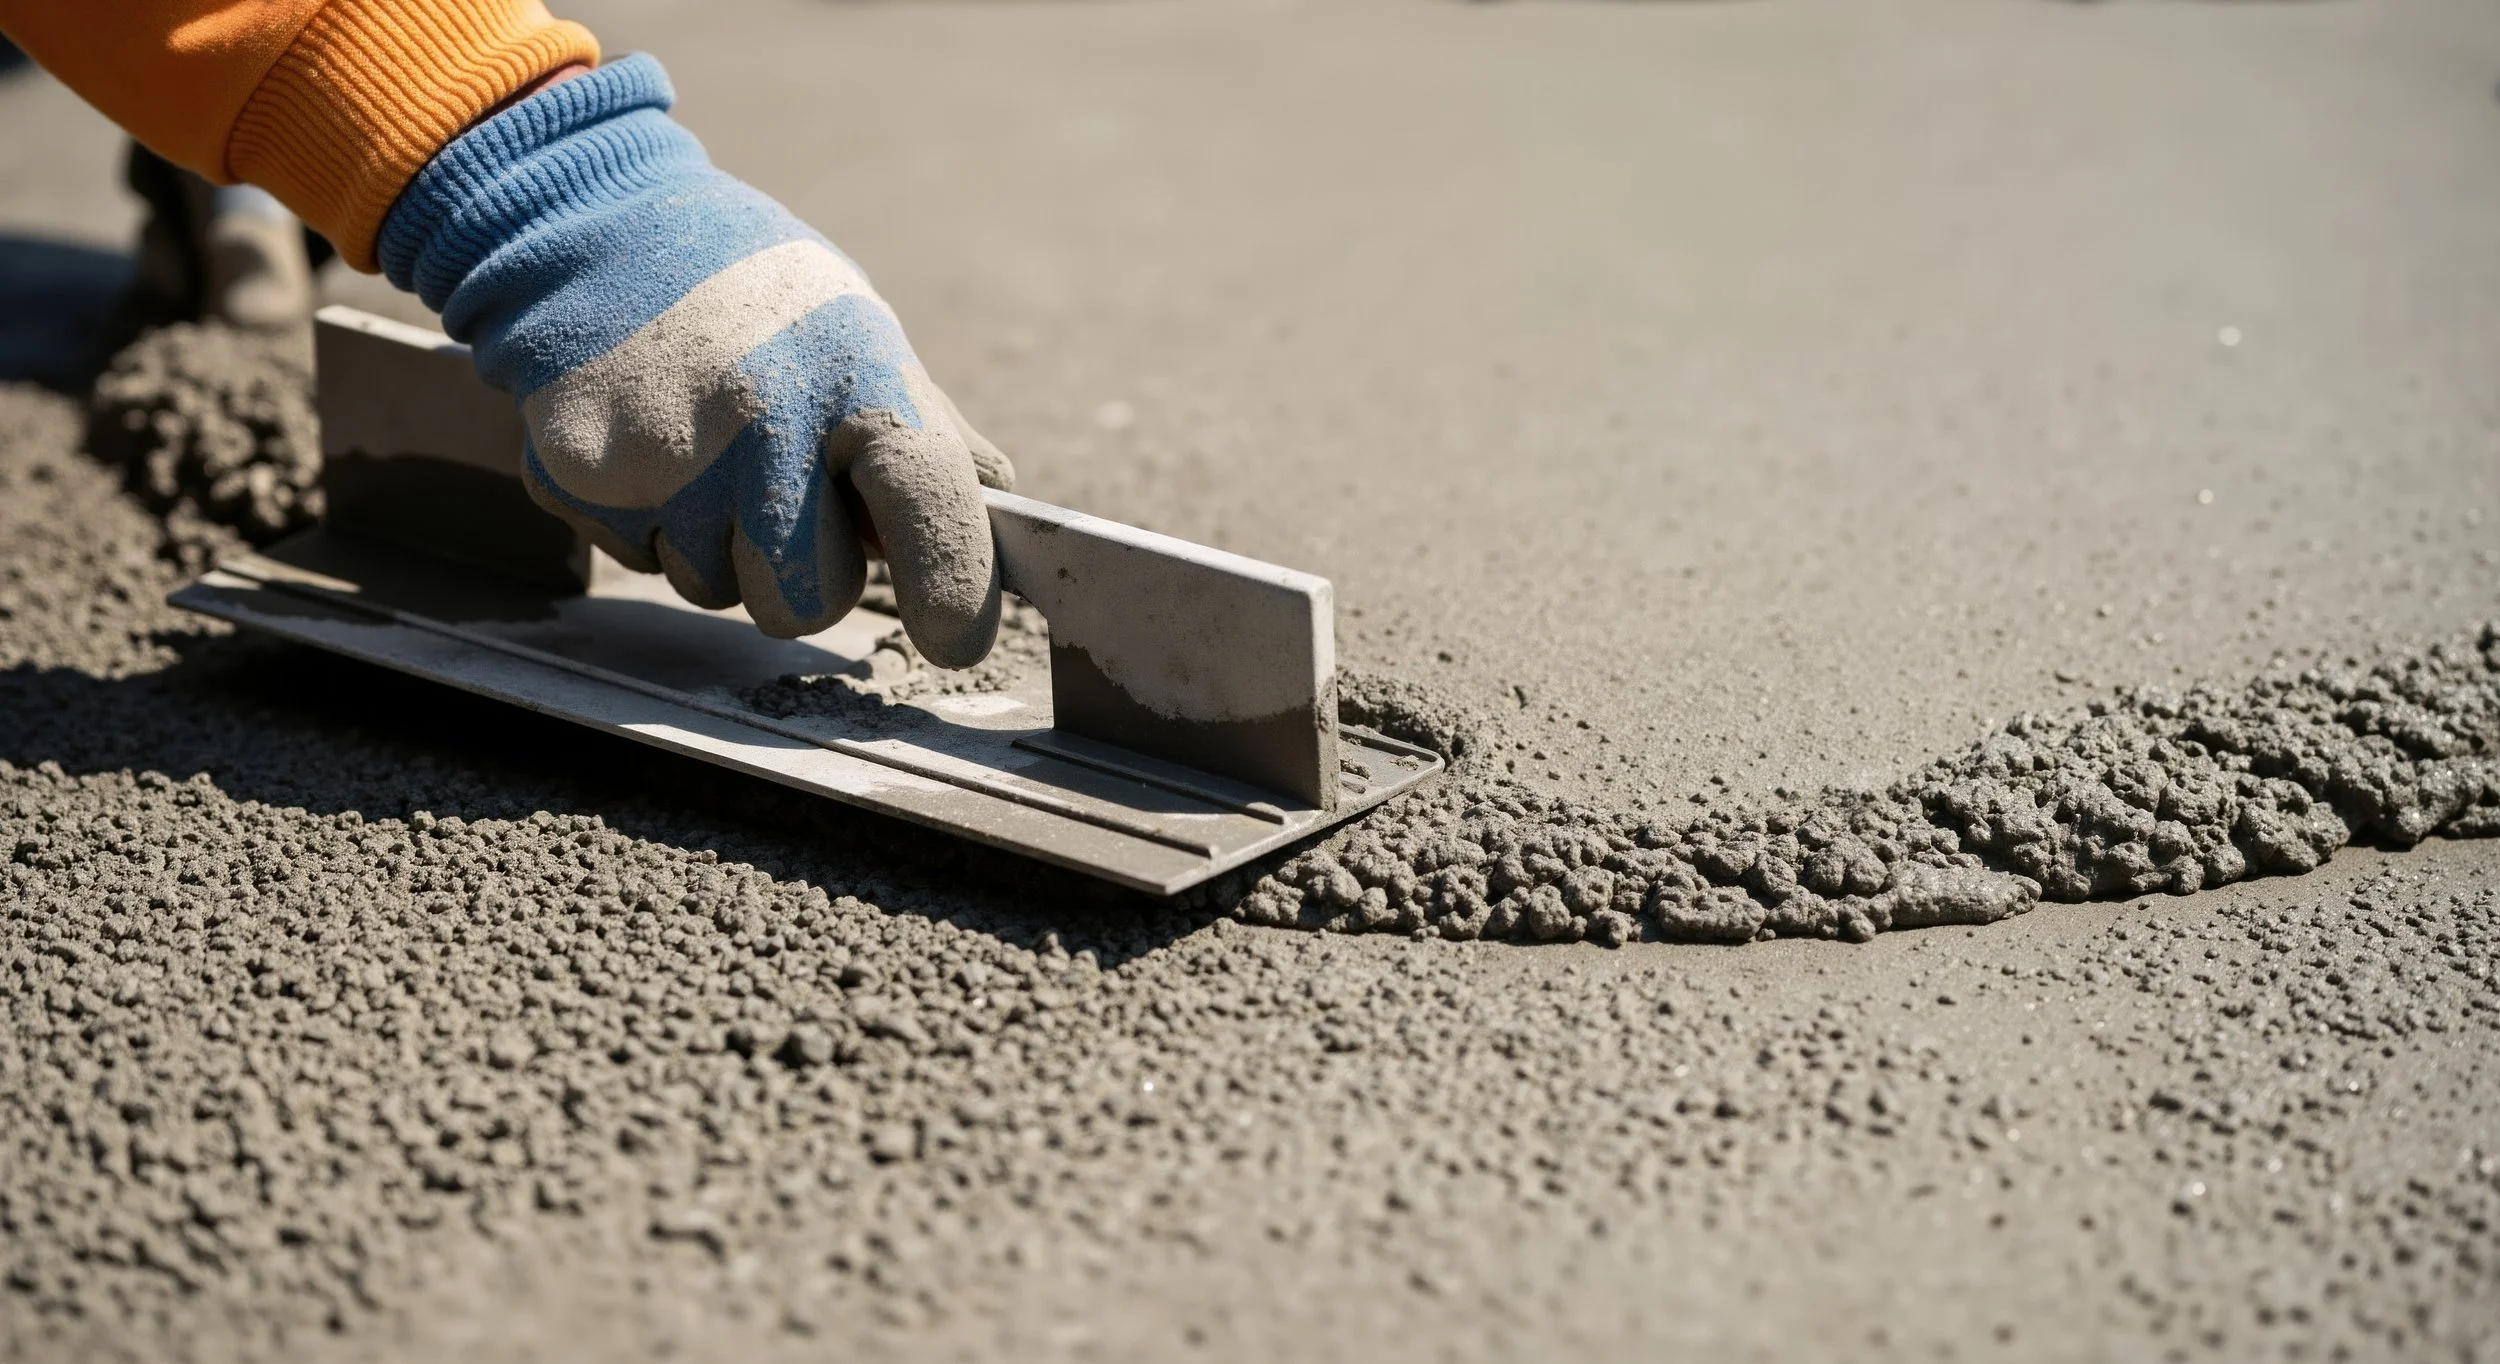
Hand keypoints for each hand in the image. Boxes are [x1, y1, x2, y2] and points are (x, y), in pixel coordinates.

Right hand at [376, 55, 1012, 664]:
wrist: (590, 224)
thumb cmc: (751, 289)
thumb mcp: (857, 329)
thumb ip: (927, 428)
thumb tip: (999, 500)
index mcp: (851, 377)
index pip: (927, 507)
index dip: (953, 589)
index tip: (954, 636)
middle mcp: (760, 422)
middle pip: (808, 602)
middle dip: (804, 571)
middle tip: (781, 492)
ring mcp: (660, 459)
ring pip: (716, 589)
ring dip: (720, 542)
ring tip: (701, 443)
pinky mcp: (578, 480)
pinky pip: (641, 560)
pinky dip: (649, 520)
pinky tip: (648, 442)